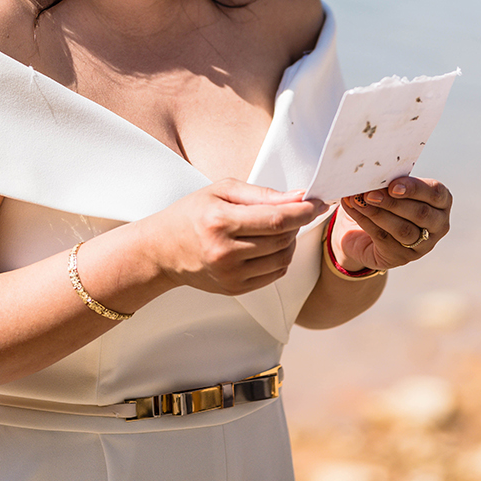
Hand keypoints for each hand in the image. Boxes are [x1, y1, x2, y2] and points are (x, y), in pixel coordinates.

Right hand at [146, 180, 326, 295]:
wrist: (162, 249)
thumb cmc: (191, 214)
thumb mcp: (221, 191)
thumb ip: (261, 193)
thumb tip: (297, 197)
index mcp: (220, 222)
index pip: (277, 219)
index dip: (304, 210)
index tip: (318, 202)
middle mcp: (225, 252)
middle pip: (283, 239)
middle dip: (297, 223)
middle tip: (295, 210)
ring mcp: (230, 275)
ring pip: (283, 259)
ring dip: (290, 241)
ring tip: (280, 227)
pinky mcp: (235, 289)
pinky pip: (274, 275)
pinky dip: (281, 258)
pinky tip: (271, 245)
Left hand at [334, 177, 450, 272]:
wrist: (367, 231)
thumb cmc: (387, 201)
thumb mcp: (393, 189)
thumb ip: (390, 182)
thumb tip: (372, 175)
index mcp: (441, 202)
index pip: (436, 193)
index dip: (415, 188)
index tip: (393, 186)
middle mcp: (438, 225)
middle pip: (421, 214)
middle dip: (394, 203)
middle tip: (370, 193)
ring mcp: (422, 245)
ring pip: (403, 230)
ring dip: (379, 213)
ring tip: (359, 200)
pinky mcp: (401, 256)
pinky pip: (384, 238)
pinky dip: (366, 221)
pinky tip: (354, 208)